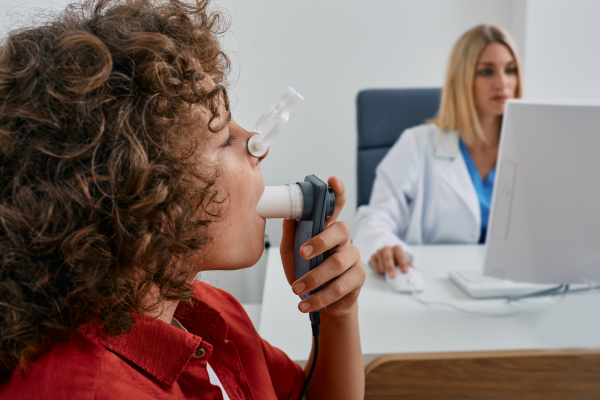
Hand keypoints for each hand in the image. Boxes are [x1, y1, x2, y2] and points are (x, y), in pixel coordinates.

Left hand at [280, 177, 364, 317]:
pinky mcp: (357, 278)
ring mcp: (353, 258)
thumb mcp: (291, 253)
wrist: (319, 302)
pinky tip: (306, 303)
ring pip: (339, 262)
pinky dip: (320, 297)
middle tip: (303, 253)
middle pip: (341, 230)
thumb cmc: (306, 272)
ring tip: (298, 288)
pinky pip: (341, 286)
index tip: (333, 180)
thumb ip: (291, 233)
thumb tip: (289, 213)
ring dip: (315, 277)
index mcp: (326, 229)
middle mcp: (343, 240)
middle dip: (321, 241)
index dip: (337, 192)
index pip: (336, 206)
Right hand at [370, 245, 411, 277]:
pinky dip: (380, 272)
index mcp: (397, 248)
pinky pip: (375, 268)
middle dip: (390, 267)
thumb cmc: (397, 260)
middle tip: (392, 276)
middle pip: (388, 258)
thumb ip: (410, 268)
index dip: (403, 263)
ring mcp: (378, 252)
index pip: (400, 254)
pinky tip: (383, 269)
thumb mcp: (405, 262)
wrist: (387, 256)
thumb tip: (416, 276)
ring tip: (389, 271)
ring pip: (381, 265)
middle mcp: (387, 248)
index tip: (405, 271)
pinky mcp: (372, 257)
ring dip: (386, 272)